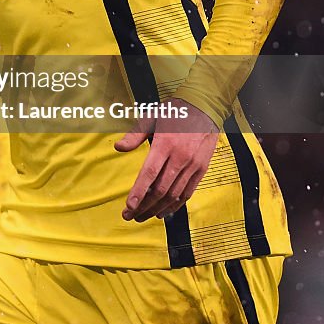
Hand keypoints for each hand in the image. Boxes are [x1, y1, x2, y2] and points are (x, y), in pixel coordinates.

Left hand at [114, 99, 218, 221]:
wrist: (204, 107)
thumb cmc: (175, 112)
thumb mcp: (151, 118)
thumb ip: (134, 135)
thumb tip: (118, 147)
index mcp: (165, 144)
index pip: (149, 174)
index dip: (138, 192)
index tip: (129, 206)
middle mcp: (180, 157)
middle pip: (160, 189)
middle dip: (143, 206)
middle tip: (130, 215)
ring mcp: (192, 165)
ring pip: (173, 195)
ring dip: (157, 209)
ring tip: (143, 216)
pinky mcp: (201, 169)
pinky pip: (187, 192)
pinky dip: (175, 205)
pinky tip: (163, 211)